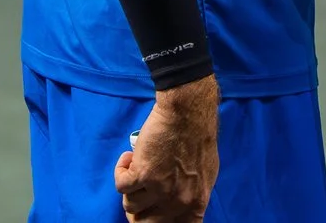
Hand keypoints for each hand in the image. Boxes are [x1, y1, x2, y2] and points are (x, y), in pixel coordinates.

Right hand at [116, 75, 218, 222]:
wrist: (188, 114)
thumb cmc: (197, 137)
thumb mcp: (204, 175)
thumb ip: (190, 195)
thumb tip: (177, 208)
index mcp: (196, 204)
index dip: (155, 222)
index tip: (147, 212)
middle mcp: (178, 202)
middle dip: (137, 211)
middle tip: (137, 192)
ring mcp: (160, 190)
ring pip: (130, 205)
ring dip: (130, 187)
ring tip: (136, 166)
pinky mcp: (143, 174)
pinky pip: (120, 186)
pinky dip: (120, 171)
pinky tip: (128, 158)